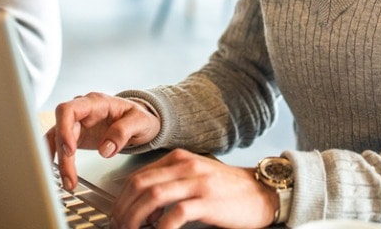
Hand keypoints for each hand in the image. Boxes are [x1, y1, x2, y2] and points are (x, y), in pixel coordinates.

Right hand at [47, 92, 161, 191]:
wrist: (139, 122)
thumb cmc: (139, 117)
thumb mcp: (140, 122)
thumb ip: (123, 132)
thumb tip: (105, 149)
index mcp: (96, 102)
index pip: (69, 109)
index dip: (64, 128)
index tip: (70, 150)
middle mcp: (82, 111)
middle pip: (60, 128)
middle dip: (62, 154)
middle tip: (69, 176)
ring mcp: (77, 123)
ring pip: (56, 139)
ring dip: (57, 161)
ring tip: (67, 182)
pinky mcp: (75, 136)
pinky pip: (58, 146)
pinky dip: (56, 160)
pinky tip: (59, 174)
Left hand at [110, 149, 276, 228]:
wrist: (263, 192)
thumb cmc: (230, 189)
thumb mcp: (197, 176)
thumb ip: (172, 181)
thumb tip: (144, 204)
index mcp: (180, 159)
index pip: (139, 175)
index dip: (121, 198)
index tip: (117, 215)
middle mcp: (186, 167)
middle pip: (140, 184)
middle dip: (123, 208)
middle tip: (119, 225)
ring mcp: (198, 183)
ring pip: (152, 196)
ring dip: (136, 217)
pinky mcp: (209, 201)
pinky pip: (176, 213)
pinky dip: (162, 226)